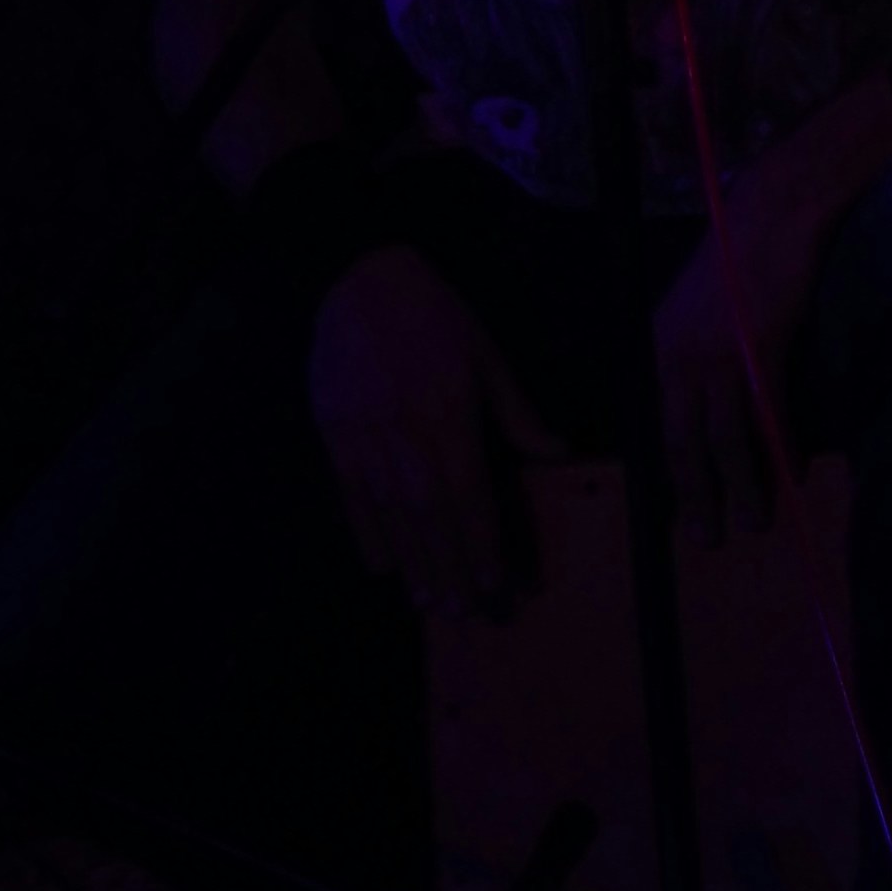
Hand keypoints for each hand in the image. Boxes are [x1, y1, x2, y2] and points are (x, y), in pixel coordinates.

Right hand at [306, 243, 555, 622]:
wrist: (359, 280)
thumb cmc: (433, 315)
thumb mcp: (485, 354)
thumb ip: (517, 410)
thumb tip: (556, 451)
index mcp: (450, 412)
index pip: (469, 493)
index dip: (482, 543)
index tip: (496, 583)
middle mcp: (407, 432)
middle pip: (431, 515)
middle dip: (450, 566)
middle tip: (464, 610)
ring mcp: (367, 436)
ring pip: (392, 513)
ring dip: (412, 561)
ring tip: (428, 600)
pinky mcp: (335, 433)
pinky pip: (350, 495)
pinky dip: (365, 532)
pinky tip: (381, 564)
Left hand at [654, 162, 830, 547]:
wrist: (771, 212)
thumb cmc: (740, 258)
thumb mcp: (700, 309)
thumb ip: (696, 357)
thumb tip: (709, 409)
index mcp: (659, 348)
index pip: (660, 427)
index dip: (673, 475)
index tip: (682, 511)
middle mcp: (679, 355)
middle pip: (684, 444)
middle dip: (696, 498)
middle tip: (709, 538)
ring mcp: (719, 351)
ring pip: (725, 438)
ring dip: (741, 486)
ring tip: (753, 521)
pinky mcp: (759, 345)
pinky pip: (768, 413)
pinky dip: (780, 448)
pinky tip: (792, 473)